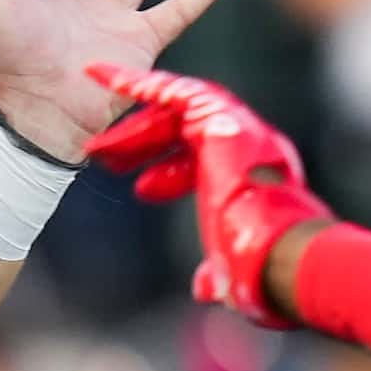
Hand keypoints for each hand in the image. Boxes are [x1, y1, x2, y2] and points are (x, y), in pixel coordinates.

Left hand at [85, 65, 331, 328]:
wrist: (274, 245)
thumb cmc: (258, 262)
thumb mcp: (230, 266)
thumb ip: (218, 273)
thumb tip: (206, 292)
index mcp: (252, 176)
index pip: (204, 165)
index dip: (169, 176)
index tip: (141, 190)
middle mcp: (247, 144)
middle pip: (184, 135)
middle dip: (142, 147)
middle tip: (105, 160)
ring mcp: (235, 126)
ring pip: (174, 113)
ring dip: (134, 129)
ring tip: (96, 147)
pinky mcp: (218, 116)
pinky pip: (170, 91)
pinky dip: (136, 83)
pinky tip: (105, 78)